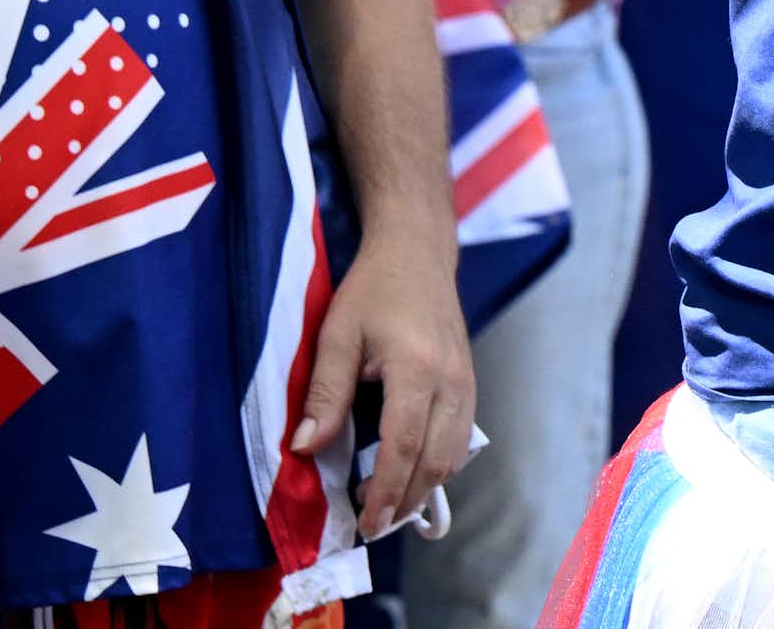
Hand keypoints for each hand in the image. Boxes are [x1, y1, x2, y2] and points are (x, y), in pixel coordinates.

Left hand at [290, 231, 474, 537]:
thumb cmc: (373, 288)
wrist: (416, 249)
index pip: (403, 448)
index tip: (366, 523)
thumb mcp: (338, 334)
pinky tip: (414, 470)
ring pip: (454, 454)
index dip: (385, 493)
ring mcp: (466, 381)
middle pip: (435, 461)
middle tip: (374, 524)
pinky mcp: (469, 380)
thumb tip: (305, 449)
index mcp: (417, 370)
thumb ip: (325, 394)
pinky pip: (462, 436)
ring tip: (391, 504)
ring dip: (425, 486)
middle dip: (406, 500)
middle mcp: (451, 381)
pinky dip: (440, 463)